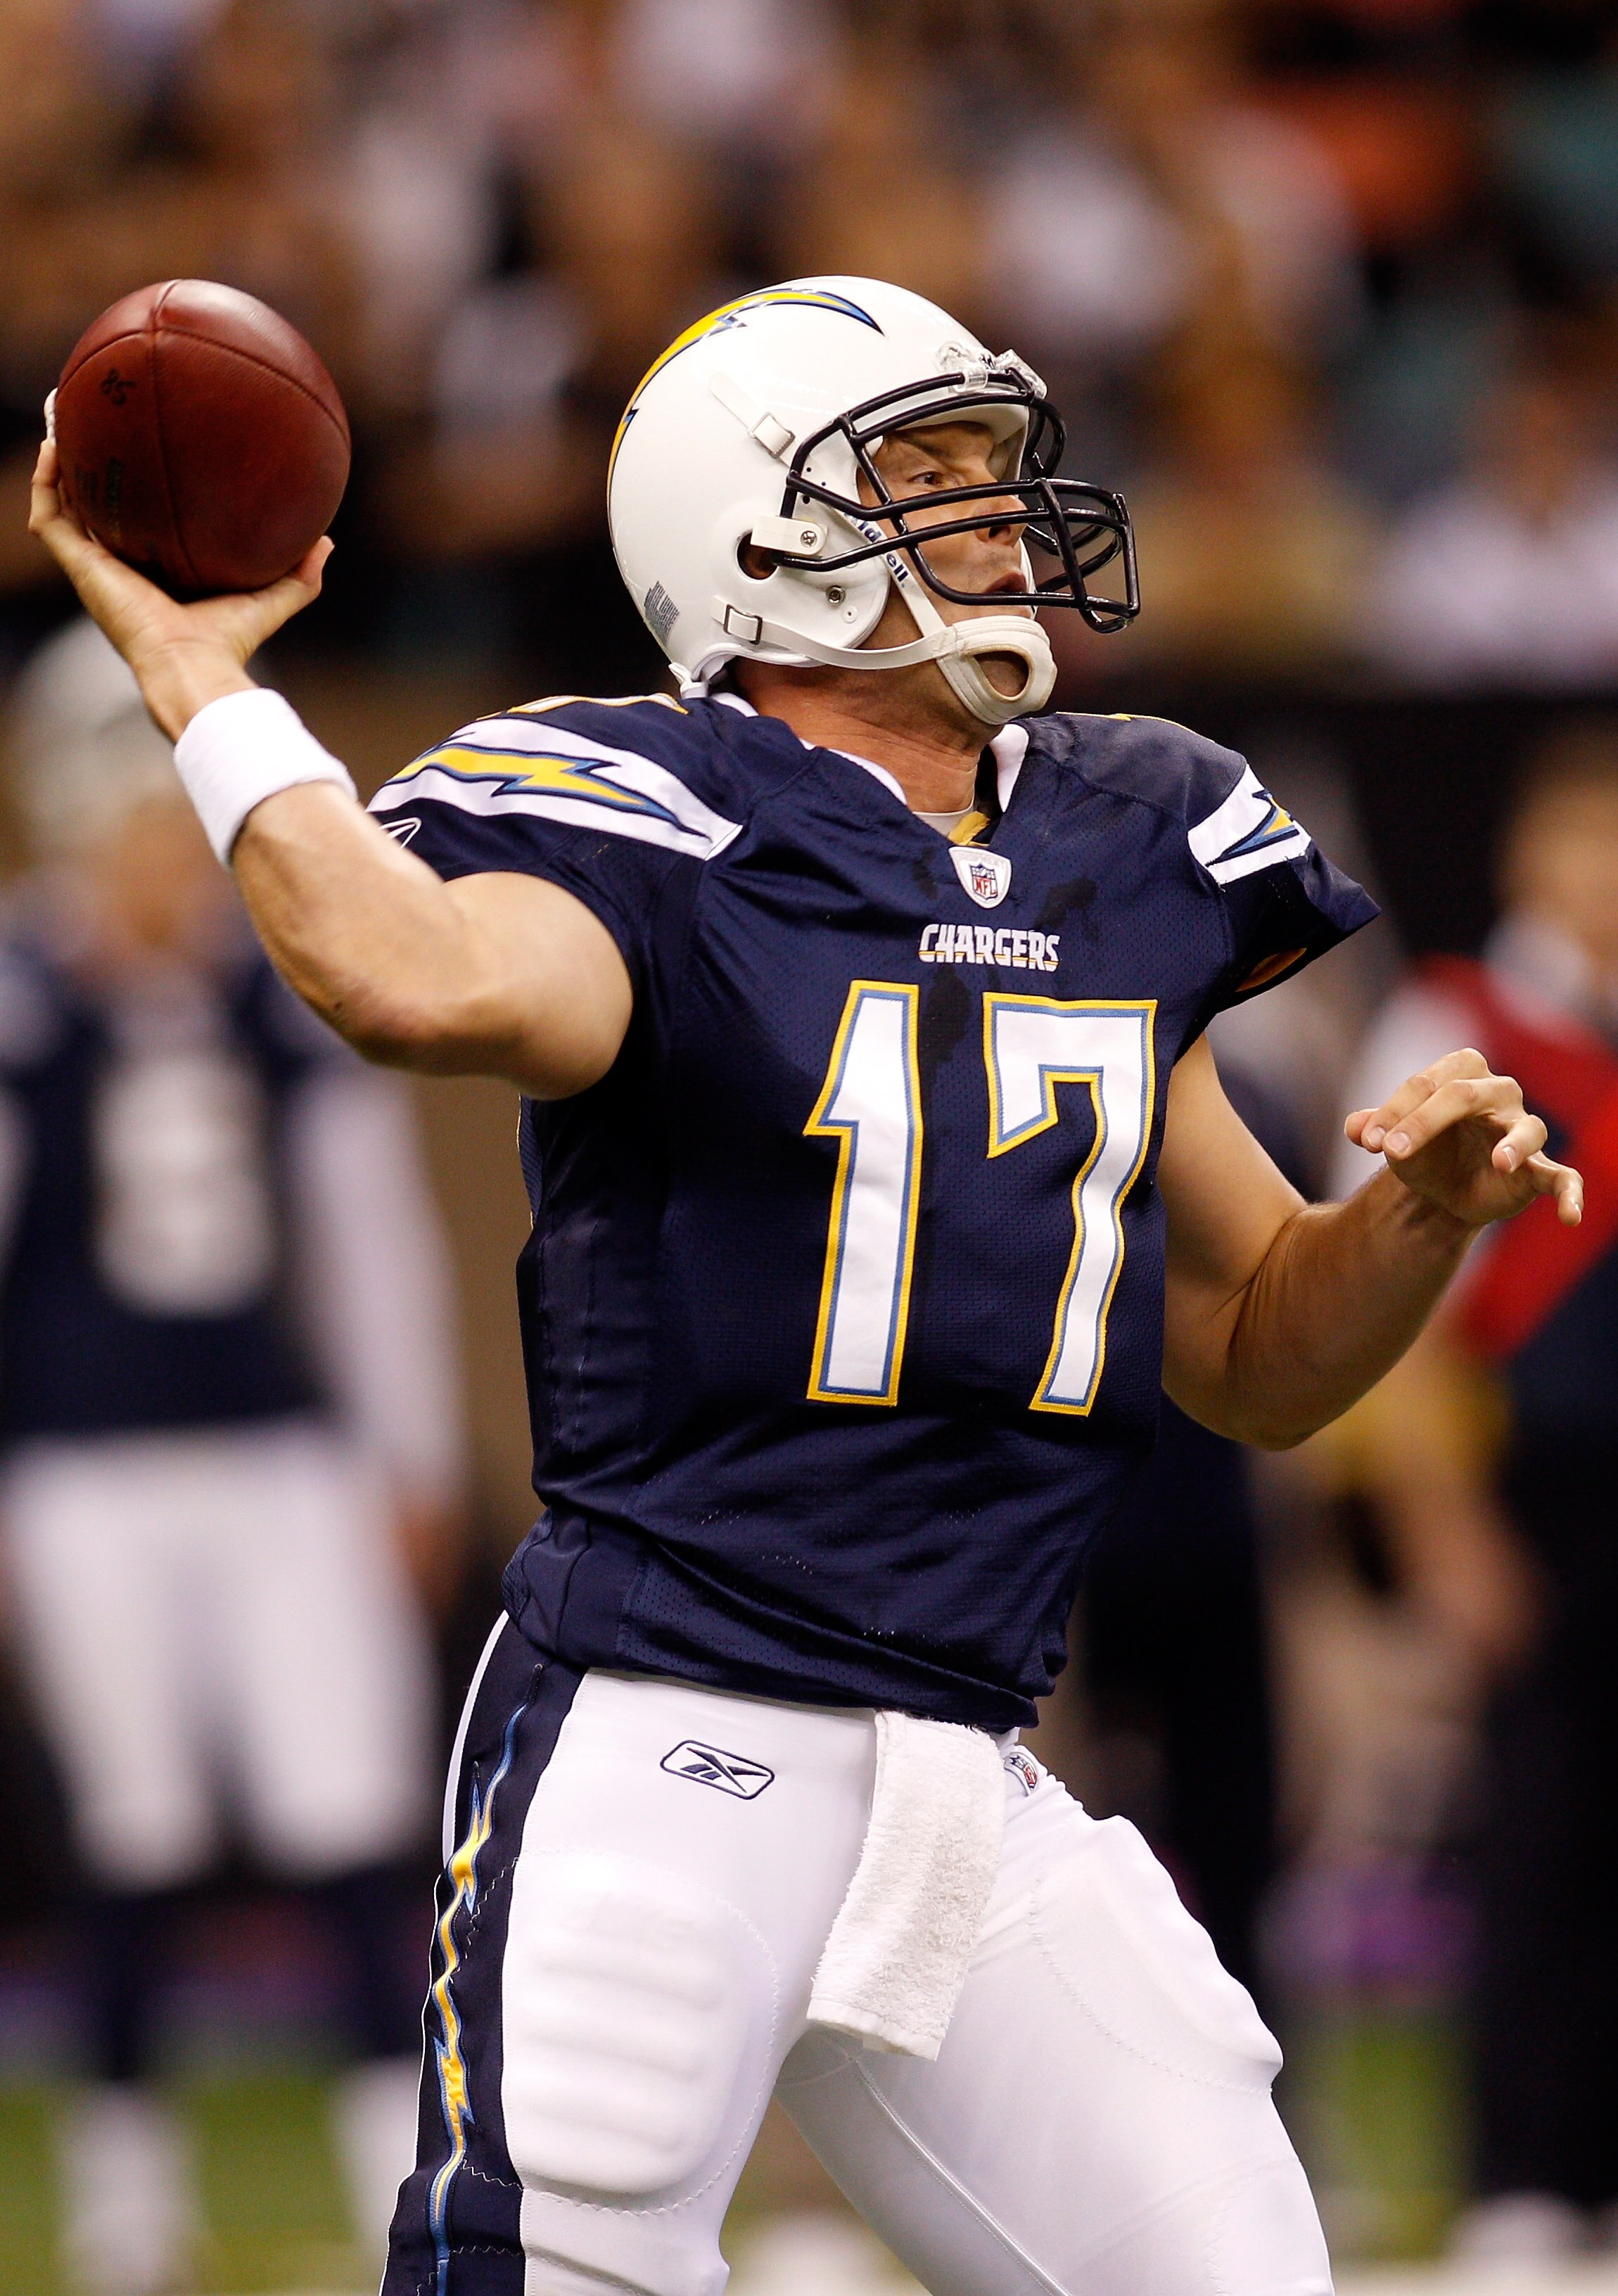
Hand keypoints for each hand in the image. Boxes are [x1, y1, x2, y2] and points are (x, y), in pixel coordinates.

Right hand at [27, 435, 330, 739]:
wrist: (194, 667)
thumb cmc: (229, 643)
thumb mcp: (272, 599)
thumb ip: (300, 574)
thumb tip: (327, 539)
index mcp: (153, 573)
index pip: (138, 526)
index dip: (135, 494)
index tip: (142, 454)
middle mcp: (118, 567)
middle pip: (93, 508)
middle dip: (89, 467)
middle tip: (92, 421)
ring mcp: (94, 567)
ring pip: (62, 505)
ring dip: (57, 462)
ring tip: (58, 414)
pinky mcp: (80, 567)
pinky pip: (50, 514)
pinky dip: (47, 479)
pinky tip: (55, 442)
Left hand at [1345, 1046, 1582, 1229]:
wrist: (1442, 1190)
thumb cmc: (1423, 1150)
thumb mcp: (1393, 1139)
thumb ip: (1373, 1128)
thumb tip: (1353, 1127)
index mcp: (1461, 1073)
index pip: (1426, 1084)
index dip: (1394, 1111)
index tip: (1368, 1142)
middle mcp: (1498, 1093)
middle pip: (1465, 1095)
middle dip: (1425, 1121)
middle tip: (1392, 1150)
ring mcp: (1523, 1130)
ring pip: (1527, 1129)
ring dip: (1516, 1144)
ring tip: (1500, 1162)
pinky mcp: (1538, 1169)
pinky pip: (1563, 1177)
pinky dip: (1570, 1194)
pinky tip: (1570, 1217)